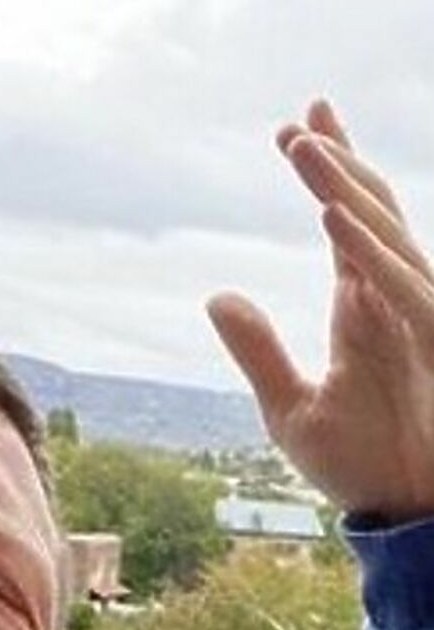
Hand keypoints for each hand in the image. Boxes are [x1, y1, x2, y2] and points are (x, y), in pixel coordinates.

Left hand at [208, 99, 433, 523]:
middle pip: (367, 213)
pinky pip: (397, 289)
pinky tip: (328, 216)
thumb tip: (216, 295)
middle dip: (336, 160)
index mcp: (362, 309)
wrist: (413, 514)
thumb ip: (256, 350)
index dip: (327, 174)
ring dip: (342, 186)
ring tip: (302, 143)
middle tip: (299, 114)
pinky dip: (363, 251)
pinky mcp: (429, 348)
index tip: (295, 127)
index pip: (344, 224)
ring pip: (382, 236)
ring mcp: (415, 320)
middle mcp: (391, 302)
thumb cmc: (364, 463)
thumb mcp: (289, 407)